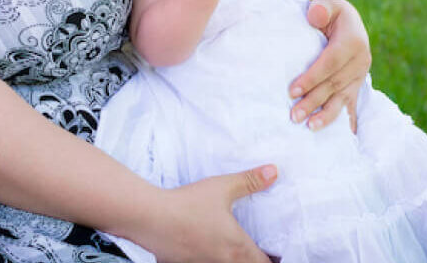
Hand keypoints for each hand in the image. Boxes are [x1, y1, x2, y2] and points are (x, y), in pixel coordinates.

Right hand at [146, 165, 277, 262]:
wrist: (151, 219)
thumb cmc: (188, 204)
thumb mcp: (222, 187)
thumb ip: (249, 181)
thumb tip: (274, 171)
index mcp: (237, 248)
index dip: (274, 259)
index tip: (275, 250)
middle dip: (257, 260)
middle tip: (260, 250)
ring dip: (236, 260)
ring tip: (237, 249)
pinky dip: (215, 260)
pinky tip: (211, 248)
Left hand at [289, 0, 370, 132]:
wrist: (347, 21)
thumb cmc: (330, 13)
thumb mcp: (327, 5)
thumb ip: (321, 9)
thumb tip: (315, 17)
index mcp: (353, 40)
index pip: (330, 62)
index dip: (312, 77)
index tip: (292, 91)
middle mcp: (361, 60)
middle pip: (334, 84)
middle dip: (313, 101)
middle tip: (294, 115)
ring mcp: (361, 75)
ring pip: (342, 98)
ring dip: (326, 115)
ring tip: (310, 127)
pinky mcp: (358, 85)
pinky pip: (352, 105)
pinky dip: (346, 121)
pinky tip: (342, 139)